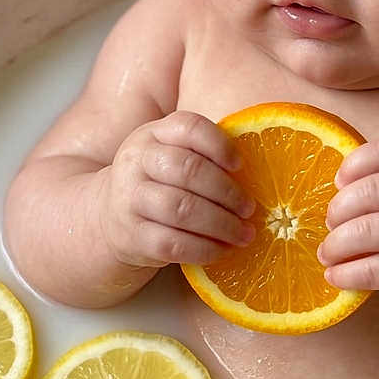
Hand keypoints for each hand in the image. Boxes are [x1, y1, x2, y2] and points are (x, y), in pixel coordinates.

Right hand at [98, 111, 256, 268]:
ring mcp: (128, 198)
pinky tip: (222, 251)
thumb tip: (269, 165)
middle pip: (188, 170)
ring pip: (181, 209)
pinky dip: (203, 249)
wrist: (109, 216)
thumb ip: (207, 155)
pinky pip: (171, 244)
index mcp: (154, 133)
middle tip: (251, 209)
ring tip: (245, 234)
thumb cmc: (160, 181)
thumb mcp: (172, 154)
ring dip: (221, 224)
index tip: (242, 166)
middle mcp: (136, 160)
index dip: (220, 145)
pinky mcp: (130, 235)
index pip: (189, 127)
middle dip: (227, 192)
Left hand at [318, 136, 378, 304]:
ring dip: (336, 244)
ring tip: (326, 252)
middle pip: (371, 192)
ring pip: (369, 231)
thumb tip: (327, 190)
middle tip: (329, 222)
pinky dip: (347, 274)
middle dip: (338, 209)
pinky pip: (375, 270)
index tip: (338, 182)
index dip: (354, 163)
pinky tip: (334, 276)